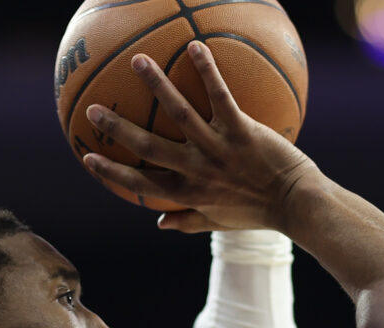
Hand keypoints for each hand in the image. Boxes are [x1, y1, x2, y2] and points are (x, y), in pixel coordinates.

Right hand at [82, 41, 319, 233]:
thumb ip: (187, 222)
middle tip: (93, 110)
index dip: (112, 172)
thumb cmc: (257, 213)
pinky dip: (207, 71)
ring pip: (180, 113)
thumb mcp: (217, 223)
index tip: (88, 159)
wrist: (296, 203)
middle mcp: (197, 170)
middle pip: (148, 147)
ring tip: (138, 61)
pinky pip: (220, 95)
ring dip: (157, 85)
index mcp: (188, 192)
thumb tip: (158, 225)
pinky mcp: (242, 130)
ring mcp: (218, 148)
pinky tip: (195, 46)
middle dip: (118, 128)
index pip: (140, 184)